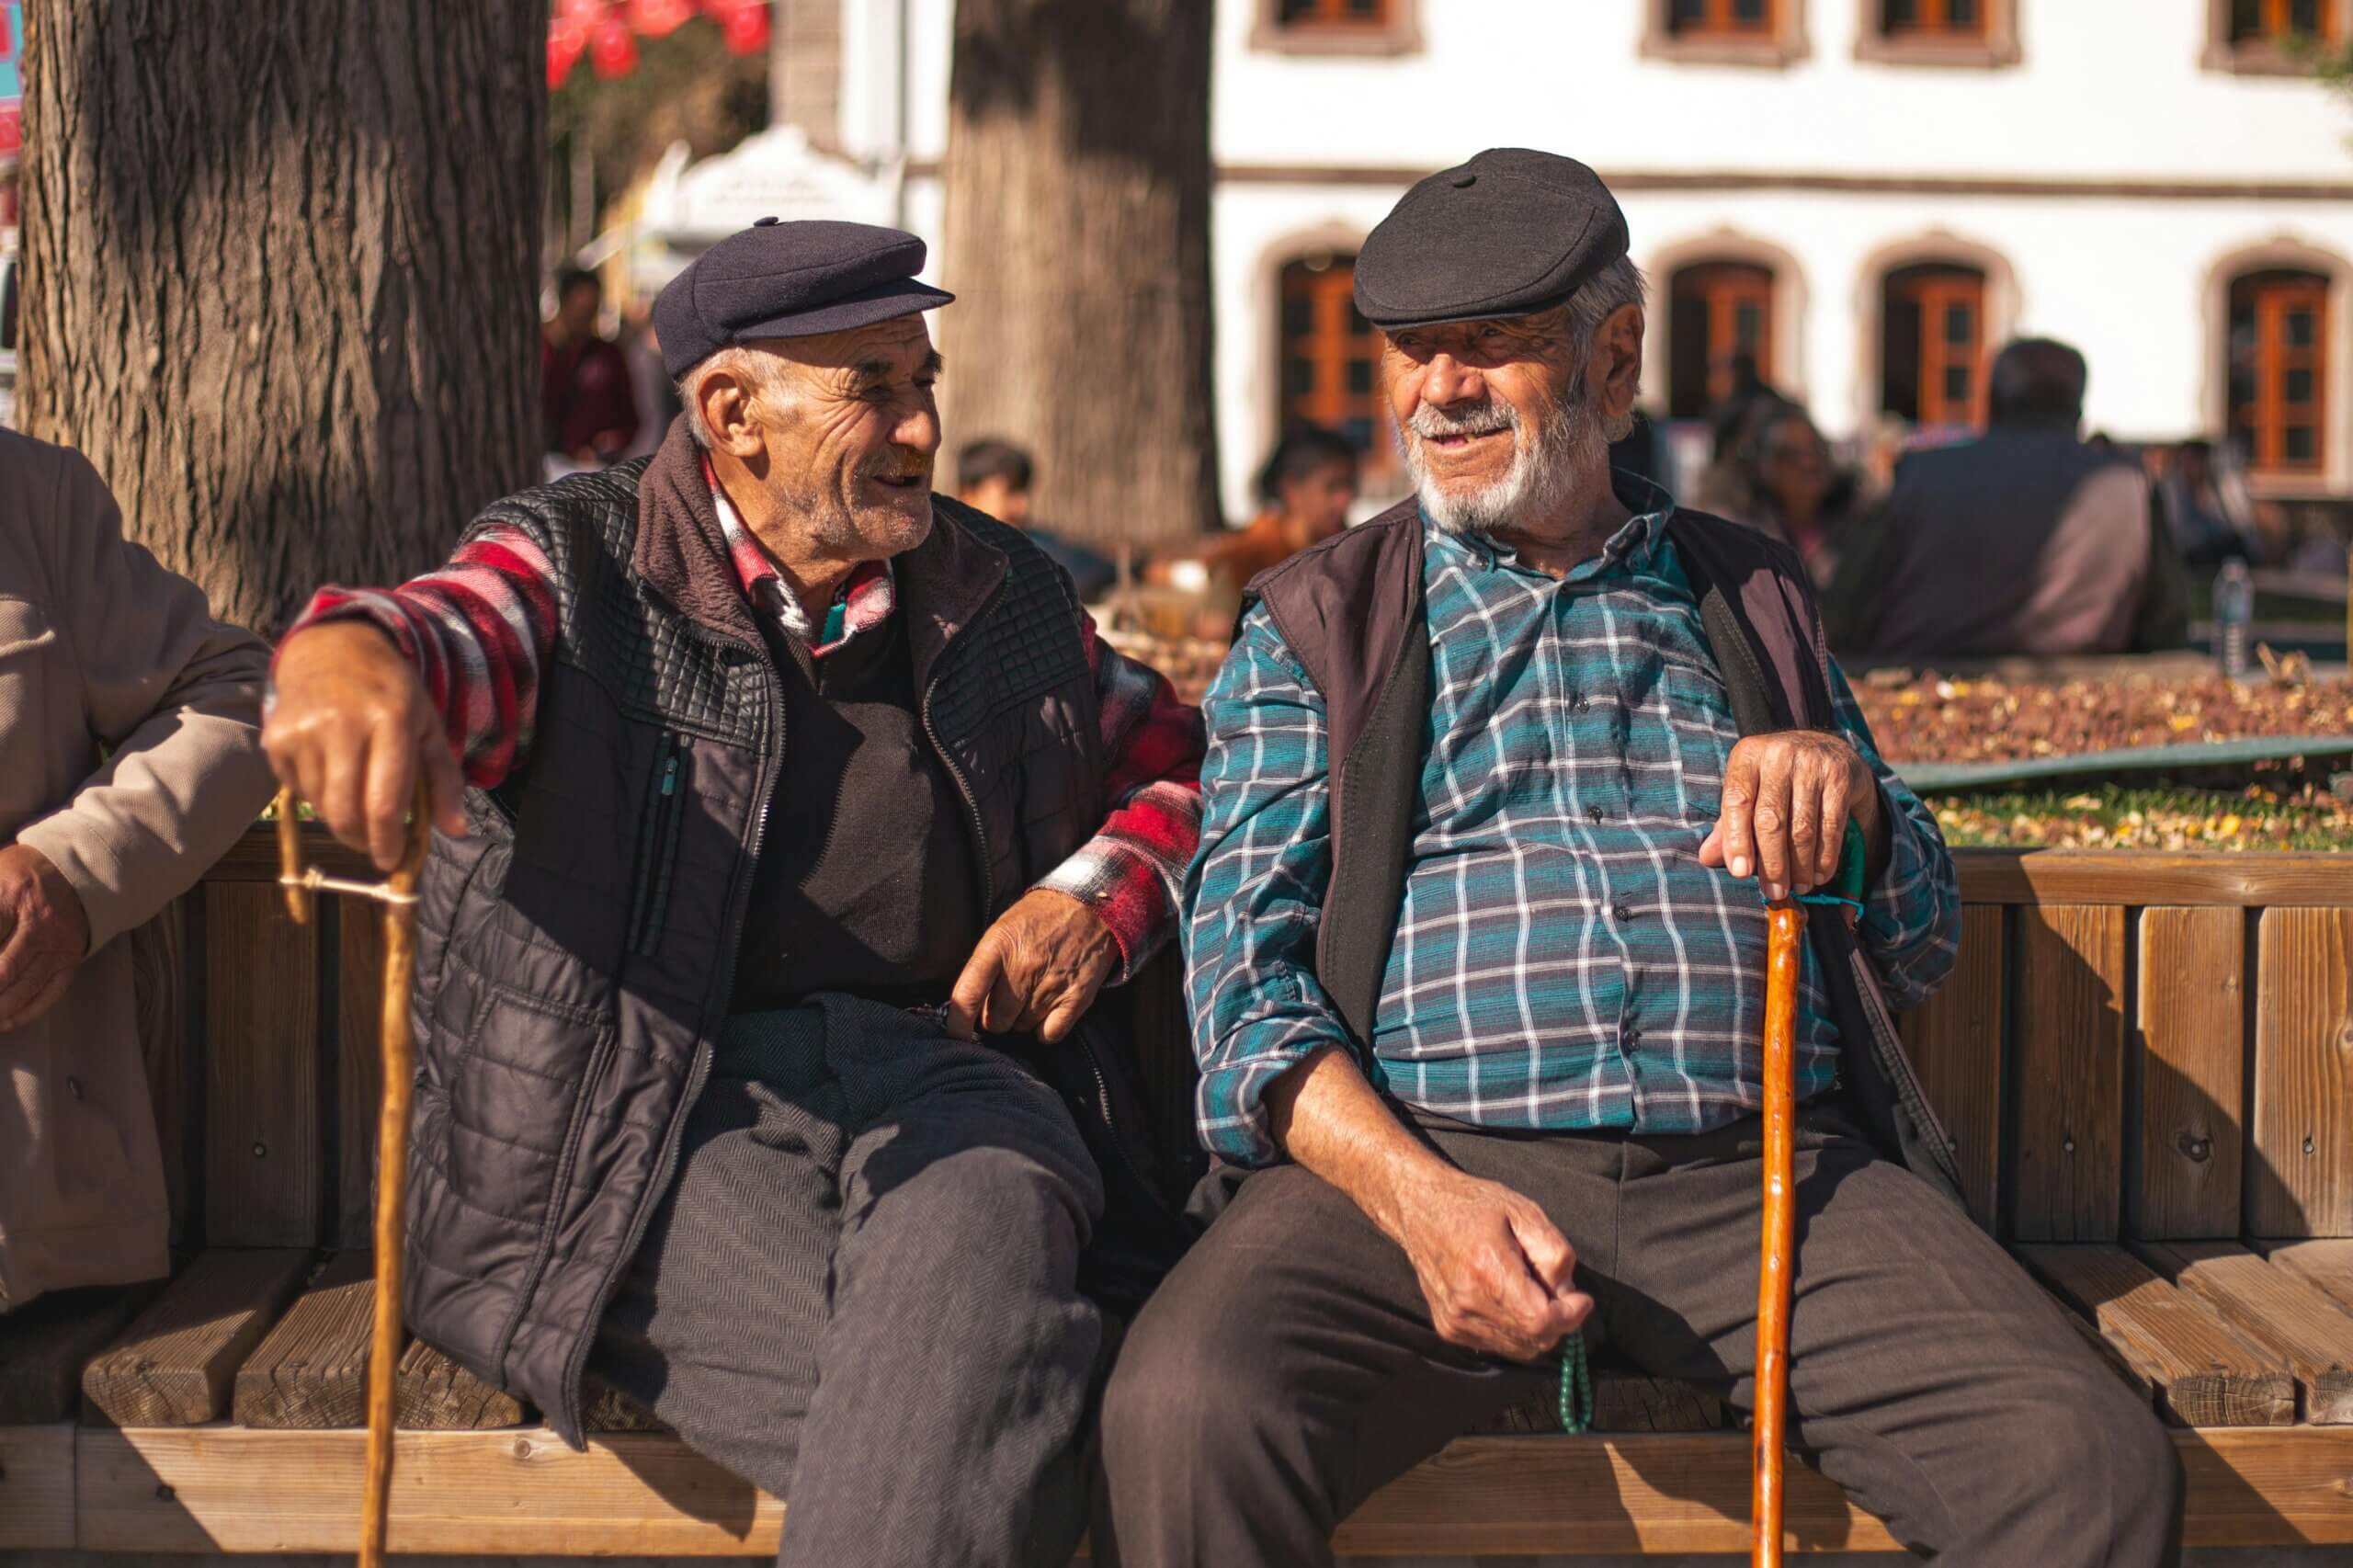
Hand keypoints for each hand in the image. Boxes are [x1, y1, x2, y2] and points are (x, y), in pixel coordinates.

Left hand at [0, 842, 91, 1030]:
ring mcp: (57, 945)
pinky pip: (50, 994)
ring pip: (23, 986)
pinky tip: (5, 1023)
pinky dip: (26, 1013)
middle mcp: (38, 923)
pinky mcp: (70, 960)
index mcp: (10, 896)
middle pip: (2, 969)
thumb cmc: (15, 875)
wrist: (71, 871)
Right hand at [263, 621, 468, 870]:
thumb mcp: (429, 727)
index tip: (392, 860)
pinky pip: (297, 790)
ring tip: (357, 801)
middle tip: (374, 845)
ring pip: (320, 806)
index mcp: (391, 720)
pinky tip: (332, 773)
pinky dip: (317, 796)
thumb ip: (445, 780)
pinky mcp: (275, 737)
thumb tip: (456, 831)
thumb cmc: (391, 693)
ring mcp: (303, 730)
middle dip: (362, 840)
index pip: (384, 801)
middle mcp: (342, 724)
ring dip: (341, 818)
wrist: (333, 648)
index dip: (388, 841)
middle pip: (346, 812)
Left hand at [944, 888, 1118, 1043]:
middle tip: (1007, 999)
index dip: (957, 1023)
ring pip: (1022, 1028)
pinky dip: (1045, 1029)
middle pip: (995, 1020)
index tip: (956, 1035)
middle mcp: (1024, 968)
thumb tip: (971, 1005)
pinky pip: (1049, 1035)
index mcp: (999, 946)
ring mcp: (1051, 985)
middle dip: (996, 1016)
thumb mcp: (1004, 927)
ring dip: (1022, 1019)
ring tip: (1032, 994)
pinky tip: (1048, 1010)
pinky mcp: (1077, 998)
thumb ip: (986, 964)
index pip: (968, 995)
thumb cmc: (1042, 916)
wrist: (1091, 905)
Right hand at [1388, 1169, 1593, 1361]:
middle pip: (1534, 1339)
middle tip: (1552, 1286)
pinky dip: (1513, 1329)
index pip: (1541, 1322)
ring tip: (1527, 1289)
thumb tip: (1567, 1293)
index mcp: (1488, 1271)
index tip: (1581, 1299)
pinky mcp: (1449, 1329)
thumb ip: (1554, 1253)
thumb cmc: (1474, 1205)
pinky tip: (1506, 1297)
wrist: (1419, 1208)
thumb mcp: (1525, 1212)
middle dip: (1555, 1319)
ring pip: (1519, 1348)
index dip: (1570, 1316)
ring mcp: (1456, 1320)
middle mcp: (1468, 1303)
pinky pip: (1498, 1344)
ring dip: (1535, 1326)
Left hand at [1699, 729, 1879, 902]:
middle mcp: (1779, 754)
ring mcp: (1812, 763)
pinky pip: (1831, 826)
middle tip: (1774, 891)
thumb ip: (1728, 824)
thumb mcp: (1748, 791)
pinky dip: (1825, 856)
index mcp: (1747, 756)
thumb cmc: (1775, 778)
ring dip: (1800, 866)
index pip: (1737, 801)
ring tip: (1798, 887)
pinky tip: (1820, 875)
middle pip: (1770, 819)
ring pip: (1803, 827)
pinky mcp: (1840, 776)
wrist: (1825, 748)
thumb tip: (1707, 858)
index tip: (1740, 873)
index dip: (1736, 840)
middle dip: (1771, 863)